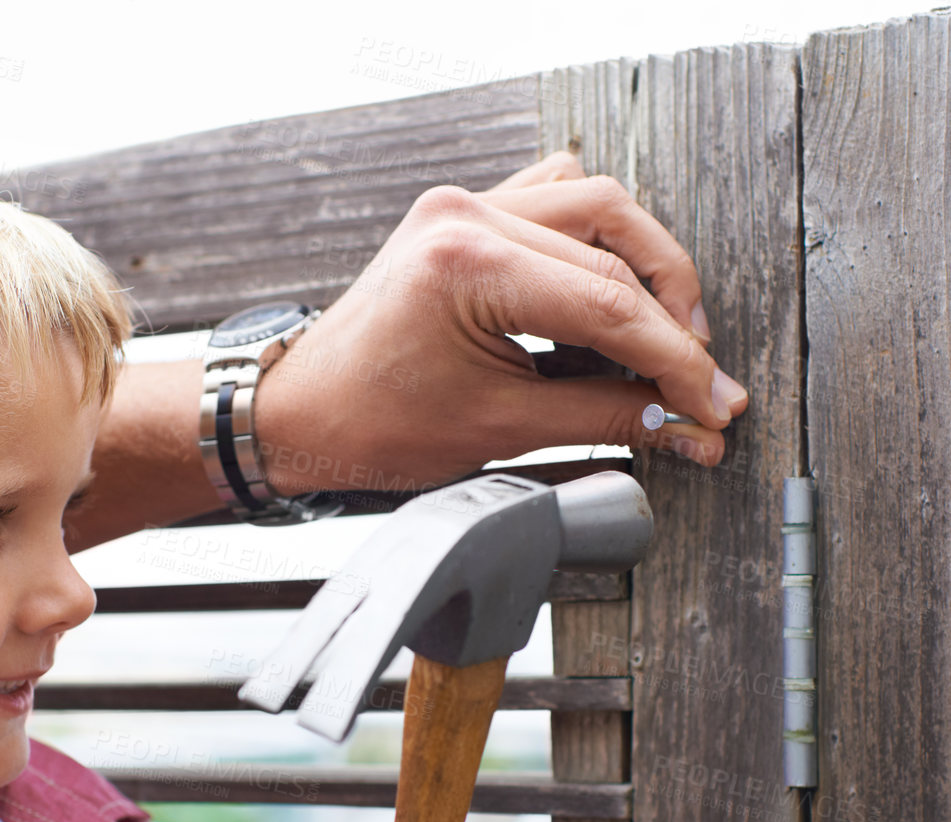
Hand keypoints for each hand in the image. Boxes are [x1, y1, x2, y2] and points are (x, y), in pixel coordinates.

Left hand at [253, 151, 748, 493]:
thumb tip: (685, 425)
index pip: (609, 304)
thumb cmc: (369, 426)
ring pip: (594, 206)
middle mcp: (465, 215)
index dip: (675, 361)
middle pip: (614, 243)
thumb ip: (606, 419)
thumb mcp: (499, 429)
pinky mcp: (459, 217)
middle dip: (668, 317)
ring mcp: (460, 206)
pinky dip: (593, 242)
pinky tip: (609, 290)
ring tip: (661, 337)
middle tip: (695, 378)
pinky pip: (552, 201)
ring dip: (641, 267)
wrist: (300, 416)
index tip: (712, 402)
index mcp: (468, 261)